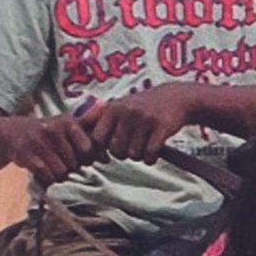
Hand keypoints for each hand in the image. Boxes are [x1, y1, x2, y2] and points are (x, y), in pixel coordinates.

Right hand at [0, 115, 99, 180]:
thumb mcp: (67, 125)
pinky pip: (47, 175)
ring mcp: (38, 142)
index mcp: (68, 122)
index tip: (80, 157)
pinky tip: (44, 171)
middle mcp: (53, 130)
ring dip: (59, 175)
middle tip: (63, 162)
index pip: (88, 150)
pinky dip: (48, 178)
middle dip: (71, 167)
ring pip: (61, 172)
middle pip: (75, 164)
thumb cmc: (47, 133)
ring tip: (53, 166)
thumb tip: (107, 145)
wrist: (12, 133)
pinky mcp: (26, 155)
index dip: (86, 158)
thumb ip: (89, 128)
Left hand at [82, 85, 197, 161]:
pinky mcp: (161, 127)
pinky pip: (150, 155)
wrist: (176, 97)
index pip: (97, 139)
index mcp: (113, 109)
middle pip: (116, 151)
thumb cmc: (143, 106)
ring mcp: (144, 119)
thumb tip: (80, 143)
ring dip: (139, 155)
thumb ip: (101, 122)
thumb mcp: (119, 106)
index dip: (103, 148)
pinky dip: (152, 158)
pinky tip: (154, 150)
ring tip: (145, 143)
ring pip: (133, 155)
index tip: (114, 146)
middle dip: (124, 154)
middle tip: (133, 145)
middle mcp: (126, 112)